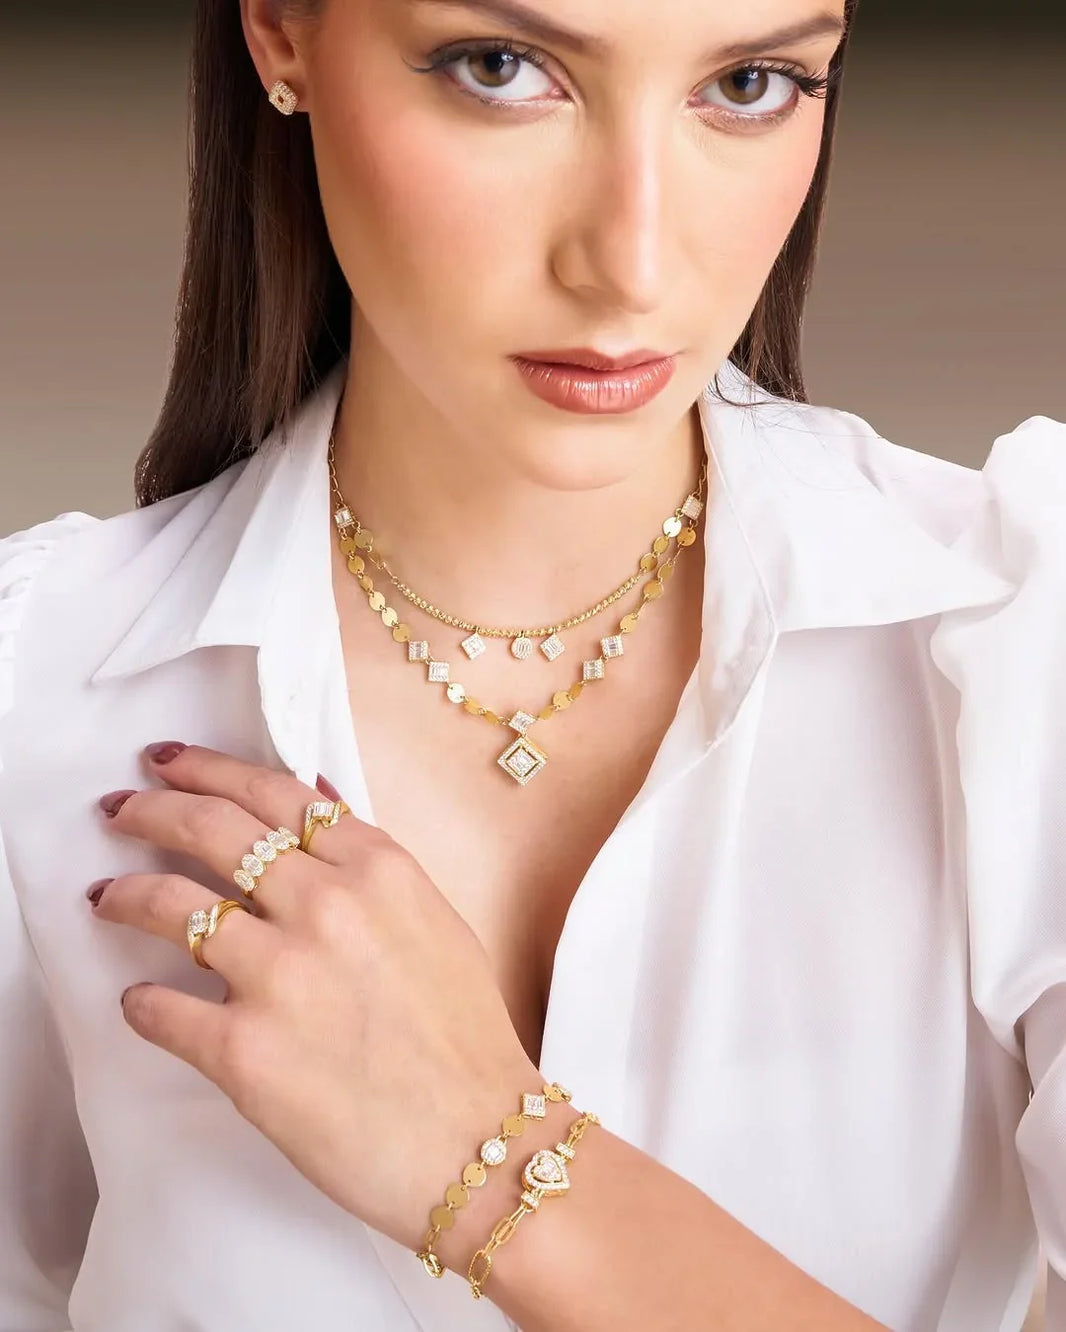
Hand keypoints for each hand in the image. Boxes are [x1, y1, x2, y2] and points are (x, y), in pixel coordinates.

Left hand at [91, 743, 540, 1251]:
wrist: (478, 1140)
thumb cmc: (465, 1036)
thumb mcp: (434, 920)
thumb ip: (370, 865)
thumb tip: (315, 808)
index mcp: (377, 868)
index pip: (272, 793)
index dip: (209, 769)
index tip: (171, 765)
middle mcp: (324, 906)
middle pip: (211, 829)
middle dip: (152, 809)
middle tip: (121, 808)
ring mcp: (279, 975)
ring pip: (171, 906)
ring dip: (126, 896)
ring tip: (106, 896)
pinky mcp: (243, 1049)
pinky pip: (160, 1008)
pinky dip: (140, 1003)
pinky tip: (139, 1002)